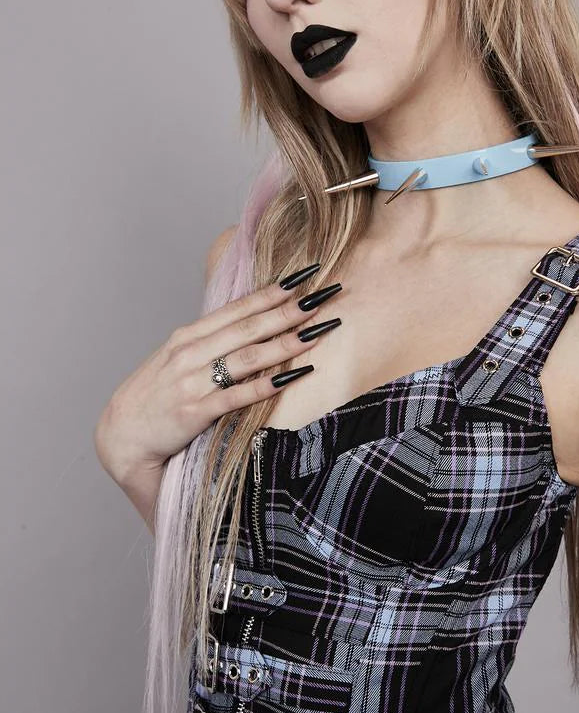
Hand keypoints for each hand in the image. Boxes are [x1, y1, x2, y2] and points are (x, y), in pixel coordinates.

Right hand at [94, 275, 341, 480]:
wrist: (121, 435)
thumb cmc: (156, 395)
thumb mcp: (177, 358)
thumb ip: (210, 341)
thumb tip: (250, 324)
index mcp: (188, 336)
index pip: (238, 308)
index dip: (272, 292)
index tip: (304, 277)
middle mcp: (190, 353)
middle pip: (248, 327)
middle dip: (288, 311)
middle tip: (322, 297)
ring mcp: (192, 381)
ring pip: (247, 357)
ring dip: (284, 343)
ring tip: (316, 332)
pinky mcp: (195, 411)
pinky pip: (236, 396)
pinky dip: (265, 385)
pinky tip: (290, 377)